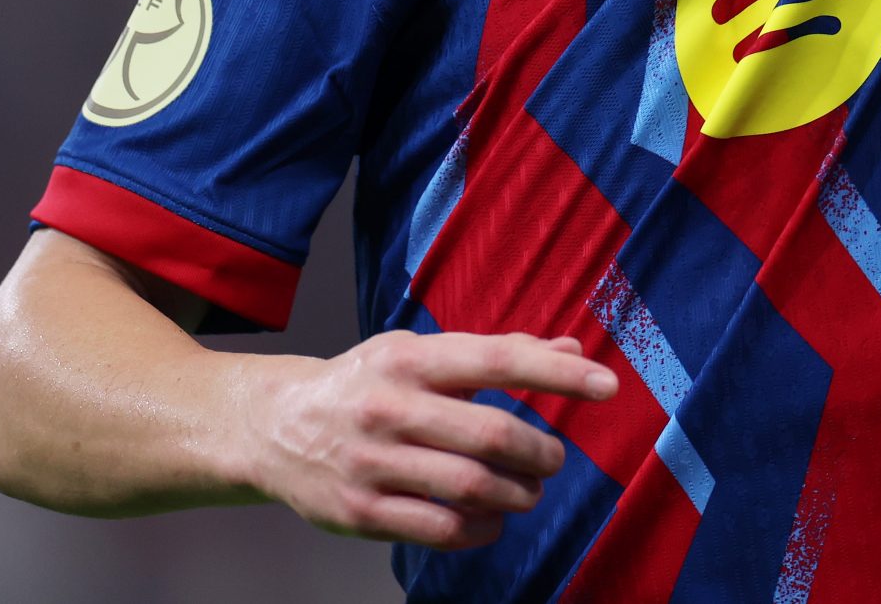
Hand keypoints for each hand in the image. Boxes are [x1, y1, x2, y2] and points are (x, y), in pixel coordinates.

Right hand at [239, 329, 615, 548]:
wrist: (272, 427)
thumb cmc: (365, 383)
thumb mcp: (421, 353)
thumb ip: (498, 353)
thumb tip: (576, 350)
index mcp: (409, 358)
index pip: (497, 359)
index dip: (557, 375)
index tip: (608, 386)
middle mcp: (389, 407)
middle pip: (491, 434)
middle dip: (539, 452)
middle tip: (553, 459)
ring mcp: (372, 463)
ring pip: (471, 488)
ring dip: (517, 495)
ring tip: (528, 491)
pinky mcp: (360, 512)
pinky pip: (440, 530)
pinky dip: (481, 529)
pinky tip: (491, 518)